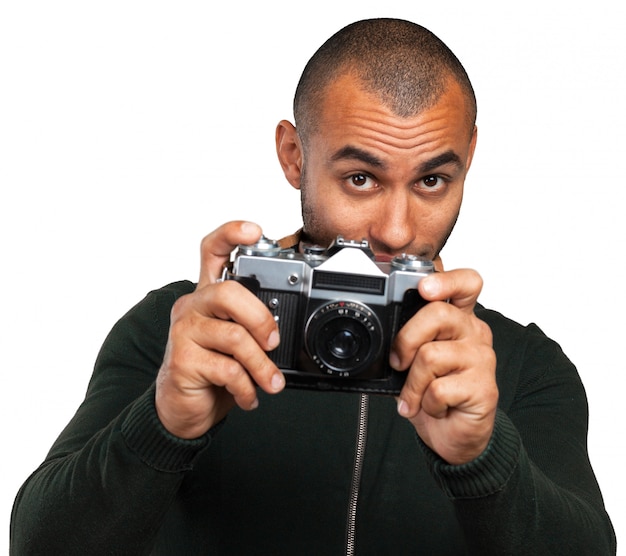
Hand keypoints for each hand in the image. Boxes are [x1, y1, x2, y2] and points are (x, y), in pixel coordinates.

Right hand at [155, 221, 284, 438]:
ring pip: (233, 336)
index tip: (254, 231)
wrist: (183, 406)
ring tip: (271, 382)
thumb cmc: (214, 367)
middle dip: (260, 318)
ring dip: (261, 364)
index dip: (231, 234)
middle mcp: (193, 305)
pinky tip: (249, 395)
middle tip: (274, 341)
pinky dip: (246, 386)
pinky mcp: (182, 360)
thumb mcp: (237, 341)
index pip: (212, 251)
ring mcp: (184, 331)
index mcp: (209, 294)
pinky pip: (227, 368)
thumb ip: (253, 325)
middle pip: (228, 292)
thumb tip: (289, 326)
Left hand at [390, 269, 497, 464]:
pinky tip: (435, 408)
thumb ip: (405, 340)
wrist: (452, 434)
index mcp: (458, 318)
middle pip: (439, 313)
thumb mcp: (412, 360)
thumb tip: (383, 336)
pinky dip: (426, 403)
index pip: (466, 283)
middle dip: (406, 339)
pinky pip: (439, 389)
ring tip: (415, 396)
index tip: (425, 288)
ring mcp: (482, 359)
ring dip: (412, 383)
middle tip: (398, 362)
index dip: (447, 280)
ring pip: (431, 355)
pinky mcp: (484, 387)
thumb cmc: (432, 391)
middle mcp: (473, 332)